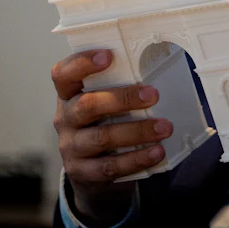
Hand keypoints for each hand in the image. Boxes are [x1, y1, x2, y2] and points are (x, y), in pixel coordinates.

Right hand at [51, 50, 172, 223]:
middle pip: (87, 105)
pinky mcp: (82, 172)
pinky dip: (137, 159)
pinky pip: (110, 167)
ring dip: (137, 131)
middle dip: (123, 98)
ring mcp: (71, 147)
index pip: (63, 74)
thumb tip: (161, 67)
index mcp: (68, 95)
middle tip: (154, 95)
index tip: (109, 56)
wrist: (90, 172)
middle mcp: (65, 119)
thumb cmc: (104, 124)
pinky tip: (157, 152)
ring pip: (102, 137)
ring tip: (165, 127)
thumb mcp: (104, 103)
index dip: (82, 63)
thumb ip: (120, 86)